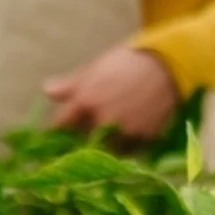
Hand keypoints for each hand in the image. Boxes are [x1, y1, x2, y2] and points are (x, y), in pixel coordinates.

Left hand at [43, 46, 179, 144]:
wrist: (168, 63)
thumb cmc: (126, 63)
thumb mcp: (95, 69)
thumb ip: (69, 85)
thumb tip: (46, 91)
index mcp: (85, 101)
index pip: (60, 127)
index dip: (58, 130)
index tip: (58, 132)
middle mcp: (103, 120)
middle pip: (81, 141)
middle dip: (81, 138)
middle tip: (86, 131)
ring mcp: (125, 131)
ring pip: (104, 149)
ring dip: (103, 144)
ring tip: (109, 132)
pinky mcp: (144, 138)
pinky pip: (128, 151)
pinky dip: (125, 145)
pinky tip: (127, 133)